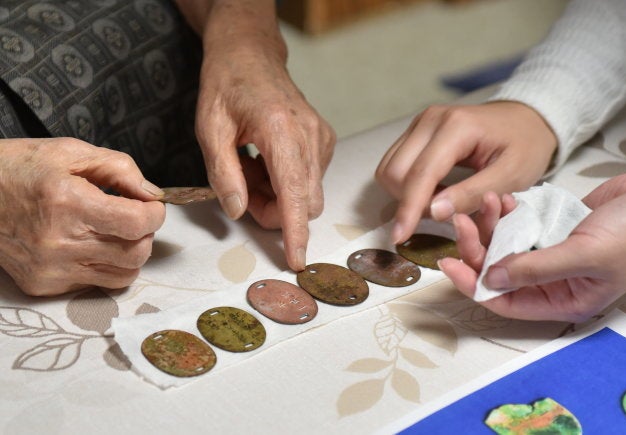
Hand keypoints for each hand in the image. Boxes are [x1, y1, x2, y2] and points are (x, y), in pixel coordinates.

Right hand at [0, 138, 165, 295]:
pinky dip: (104, 266)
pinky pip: (95, 283)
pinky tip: (89, 245)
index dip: (155, 214)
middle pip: (136, 253)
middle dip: (146, 233)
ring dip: (130, 253)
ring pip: (123, 275)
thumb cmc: (19, 168)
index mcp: (68, 203)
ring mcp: (50, 269)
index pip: (135, 223)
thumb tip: (152, 194)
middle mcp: (59, 243)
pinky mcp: (42, 285)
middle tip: (134, 217)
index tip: (152, 206)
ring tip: (115, 233)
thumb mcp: (70, 152)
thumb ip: (120, 169)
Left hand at [186, 0, 334, 270]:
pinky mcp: (324, 140)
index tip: (296, 262)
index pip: (295, 195)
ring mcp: (322, 137)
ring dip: (279, 198)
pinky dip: (287, 184)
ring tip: (251, 171)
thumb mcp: (209, 130)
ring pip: (309, 194)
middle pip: (306, 202)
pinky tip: (266, 163)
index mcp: (281, 131)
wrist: (250, 54)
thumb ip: (225, 175)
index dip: (295, 233)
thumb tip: (240, 212)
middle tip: (243, 193)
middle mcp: (310, 135)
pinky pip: (311, 179)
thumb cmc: (226, 86)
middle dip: (276, 213)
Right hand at [375, 101, 556, 243]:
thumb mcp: (512, 176)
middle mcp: (430, 120)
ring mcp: (419, 123)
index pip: (421, 174)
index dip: (409, 209)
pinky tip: (433, 189)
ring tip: (439, 200)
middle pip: (395, 172)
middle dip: (409, 201)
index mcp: (456, 127)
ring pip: (389, 169)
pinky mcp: (414, 131)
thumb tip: (434, 212)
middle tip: (442, 213)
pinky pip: (394, 164)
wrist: (526, 120)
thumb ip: (472, 194)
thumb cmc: (525, 147)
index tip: (399, 238)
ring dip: (406, 194)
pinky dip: (407, 184)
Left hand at [438, 174, 625, 321]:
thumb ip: (535, 268)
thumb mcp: (585, 254)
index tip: (447, 264)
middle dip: (475, 248)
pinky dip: (506, 212)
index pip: (505, 301)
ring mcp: (551, 252)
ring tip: (485, 201)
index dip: (473, 286)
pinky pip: (517, 224)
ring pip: (504, 246)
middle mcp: (553, 280)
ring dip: (489, 225)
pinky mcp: (551, 227)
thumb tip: (491, 279)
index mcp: (563, 300)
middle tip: (460, 223)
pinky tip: (502, 198)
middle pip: (498, 271)